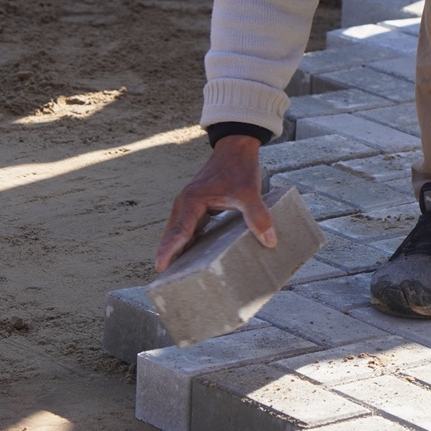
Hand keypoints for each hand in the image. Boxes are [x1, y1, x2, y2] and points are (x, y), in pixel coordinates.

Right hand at [154, 135, 276, 271]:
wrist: (236, 149)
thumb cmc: (239, 168)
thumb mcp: (249, 192)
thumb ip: (258, 215)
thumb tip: (269, 240)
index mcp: (192, 200)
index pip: (179, 230)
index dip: (169, 249)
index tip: (161, 266)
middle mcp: (185, 204)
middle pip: (172, 234)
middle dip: (168, 255)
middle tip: (165, 281)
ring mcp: (189, 206)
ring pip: (178, 233)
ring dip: (175, 251)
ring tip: (174, 276)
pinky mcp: (197, 208)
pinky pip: (187, 229)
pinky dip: (186, 243)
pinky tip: (191, 259)